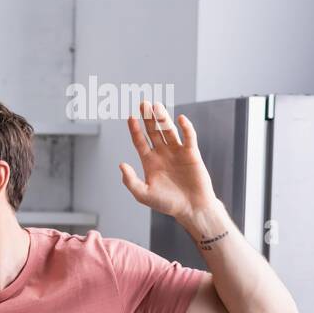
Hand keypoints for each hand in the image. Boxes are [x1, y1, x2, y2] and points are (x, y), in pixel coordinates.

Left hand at [119, 100, 218, 223]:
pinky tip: (180, 118)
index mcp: (149, 161)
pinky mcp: (192, 154)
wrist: (191, 208)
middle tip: (143, 103)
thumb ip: (130, 180)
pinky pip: (188, 137)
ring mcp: (177, 152)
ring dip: (163, 118)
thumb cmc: (167, 203)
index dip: (135, 129)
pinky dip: (185, 128)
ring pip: (169, 131)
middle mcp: (162, 154)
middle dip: (148, 118)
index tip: (130, 117)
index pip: (140, 141)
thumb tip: (121, 164)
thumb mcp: (143, 194)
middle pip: (153, 131)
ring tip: (157, 105)